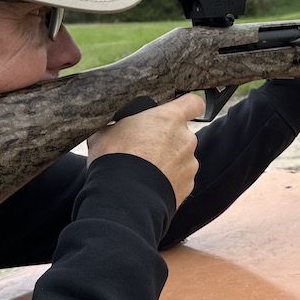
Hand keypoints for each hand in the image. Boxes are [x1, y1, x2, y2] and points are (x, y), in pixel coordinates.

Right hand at [86, 93, 203, 206]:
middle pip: (182, 134)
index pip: (193, 103)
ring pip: (181, 158)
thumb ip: (121, 124)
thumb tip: (113, 127)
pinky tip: (149, 185)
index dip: (187, 105)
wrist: (124, 196)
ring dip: (168, 162)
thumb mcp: (107, 131)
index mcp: (169, 119)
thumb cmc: (114, 158)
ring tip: (145, 171)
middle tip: (145, 149)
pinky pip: (179, 178)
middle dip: (168, 140)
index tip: (178, 110)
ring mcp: (189, 164)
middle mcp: (185, 139)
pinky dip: (169, 181)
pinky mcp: (187, 186)